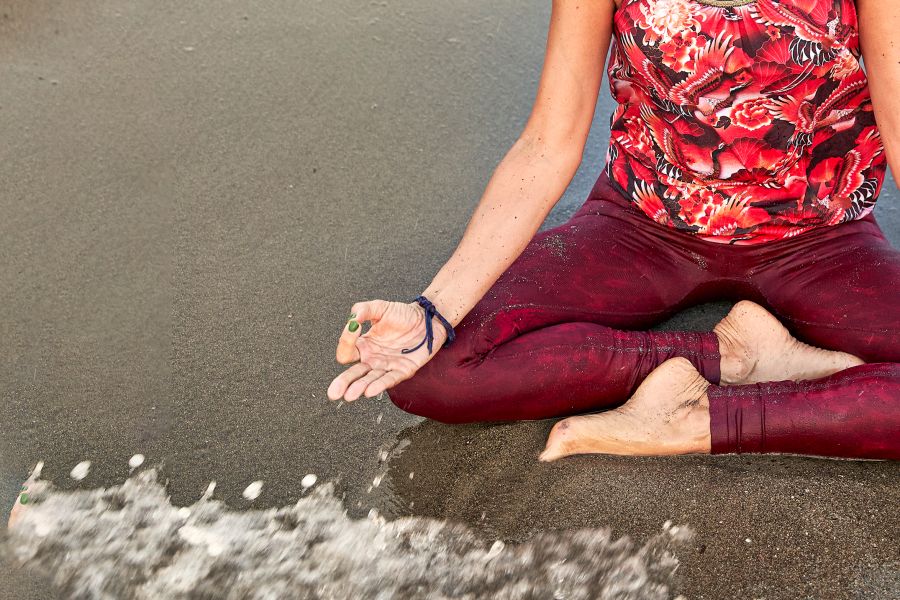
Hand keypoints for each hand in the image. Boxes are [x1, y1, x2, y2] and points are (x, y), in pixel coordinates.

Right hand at [326, 299, 448, 401]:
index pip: (347, 351)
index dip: (346, 340)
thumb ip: (364, 310)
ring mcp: (386, 366)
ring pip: (369, 380)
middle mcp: (372, 358)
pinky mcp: (402, 371)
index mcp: (364, 345)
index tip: (354, 327)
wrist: (427, 319)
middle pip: (353, 373)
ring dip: (359, 387)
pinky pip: (389, 380)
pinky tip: (369, 391)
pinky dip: (379, 385)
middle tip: (333, 393)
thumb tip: (351, 318)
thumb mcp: (381, 307)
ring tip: (350, 395)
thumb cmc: (403, 314)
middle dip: (343, 382)